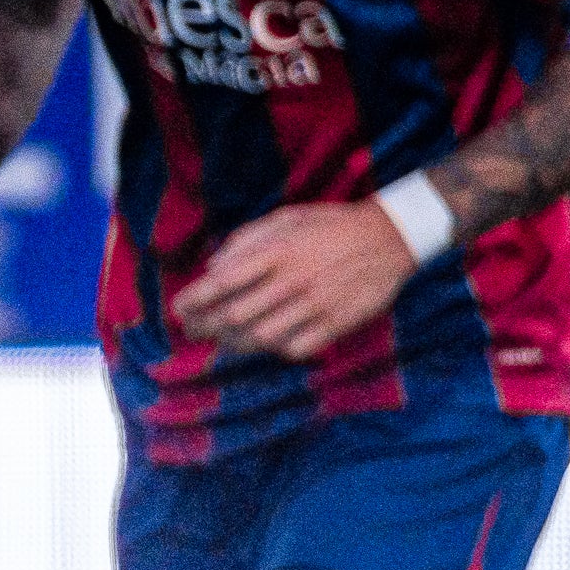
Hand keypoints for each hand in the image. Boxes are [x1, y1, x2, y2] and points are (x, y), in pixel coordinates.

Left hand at [174, 201, 413, 361]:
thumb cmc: (329, 227)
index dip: (193, 300)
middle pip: (233, 316)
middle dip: (204, 327)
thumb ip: (245, 241)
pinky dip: (275, 350)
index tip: (179, 309)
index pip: (221, 283)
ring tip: (222, 340)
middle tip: (193, 330)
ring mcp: (316, 304)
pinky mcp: (337, 323)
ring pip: (260, 338)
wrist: (391, 237)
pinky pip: (295, 349)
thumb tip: (212, 268)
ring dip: (234, 344)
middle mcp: (293, 280)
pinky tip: (266, 344)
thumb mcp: (286, 218)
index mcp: (277, 251)